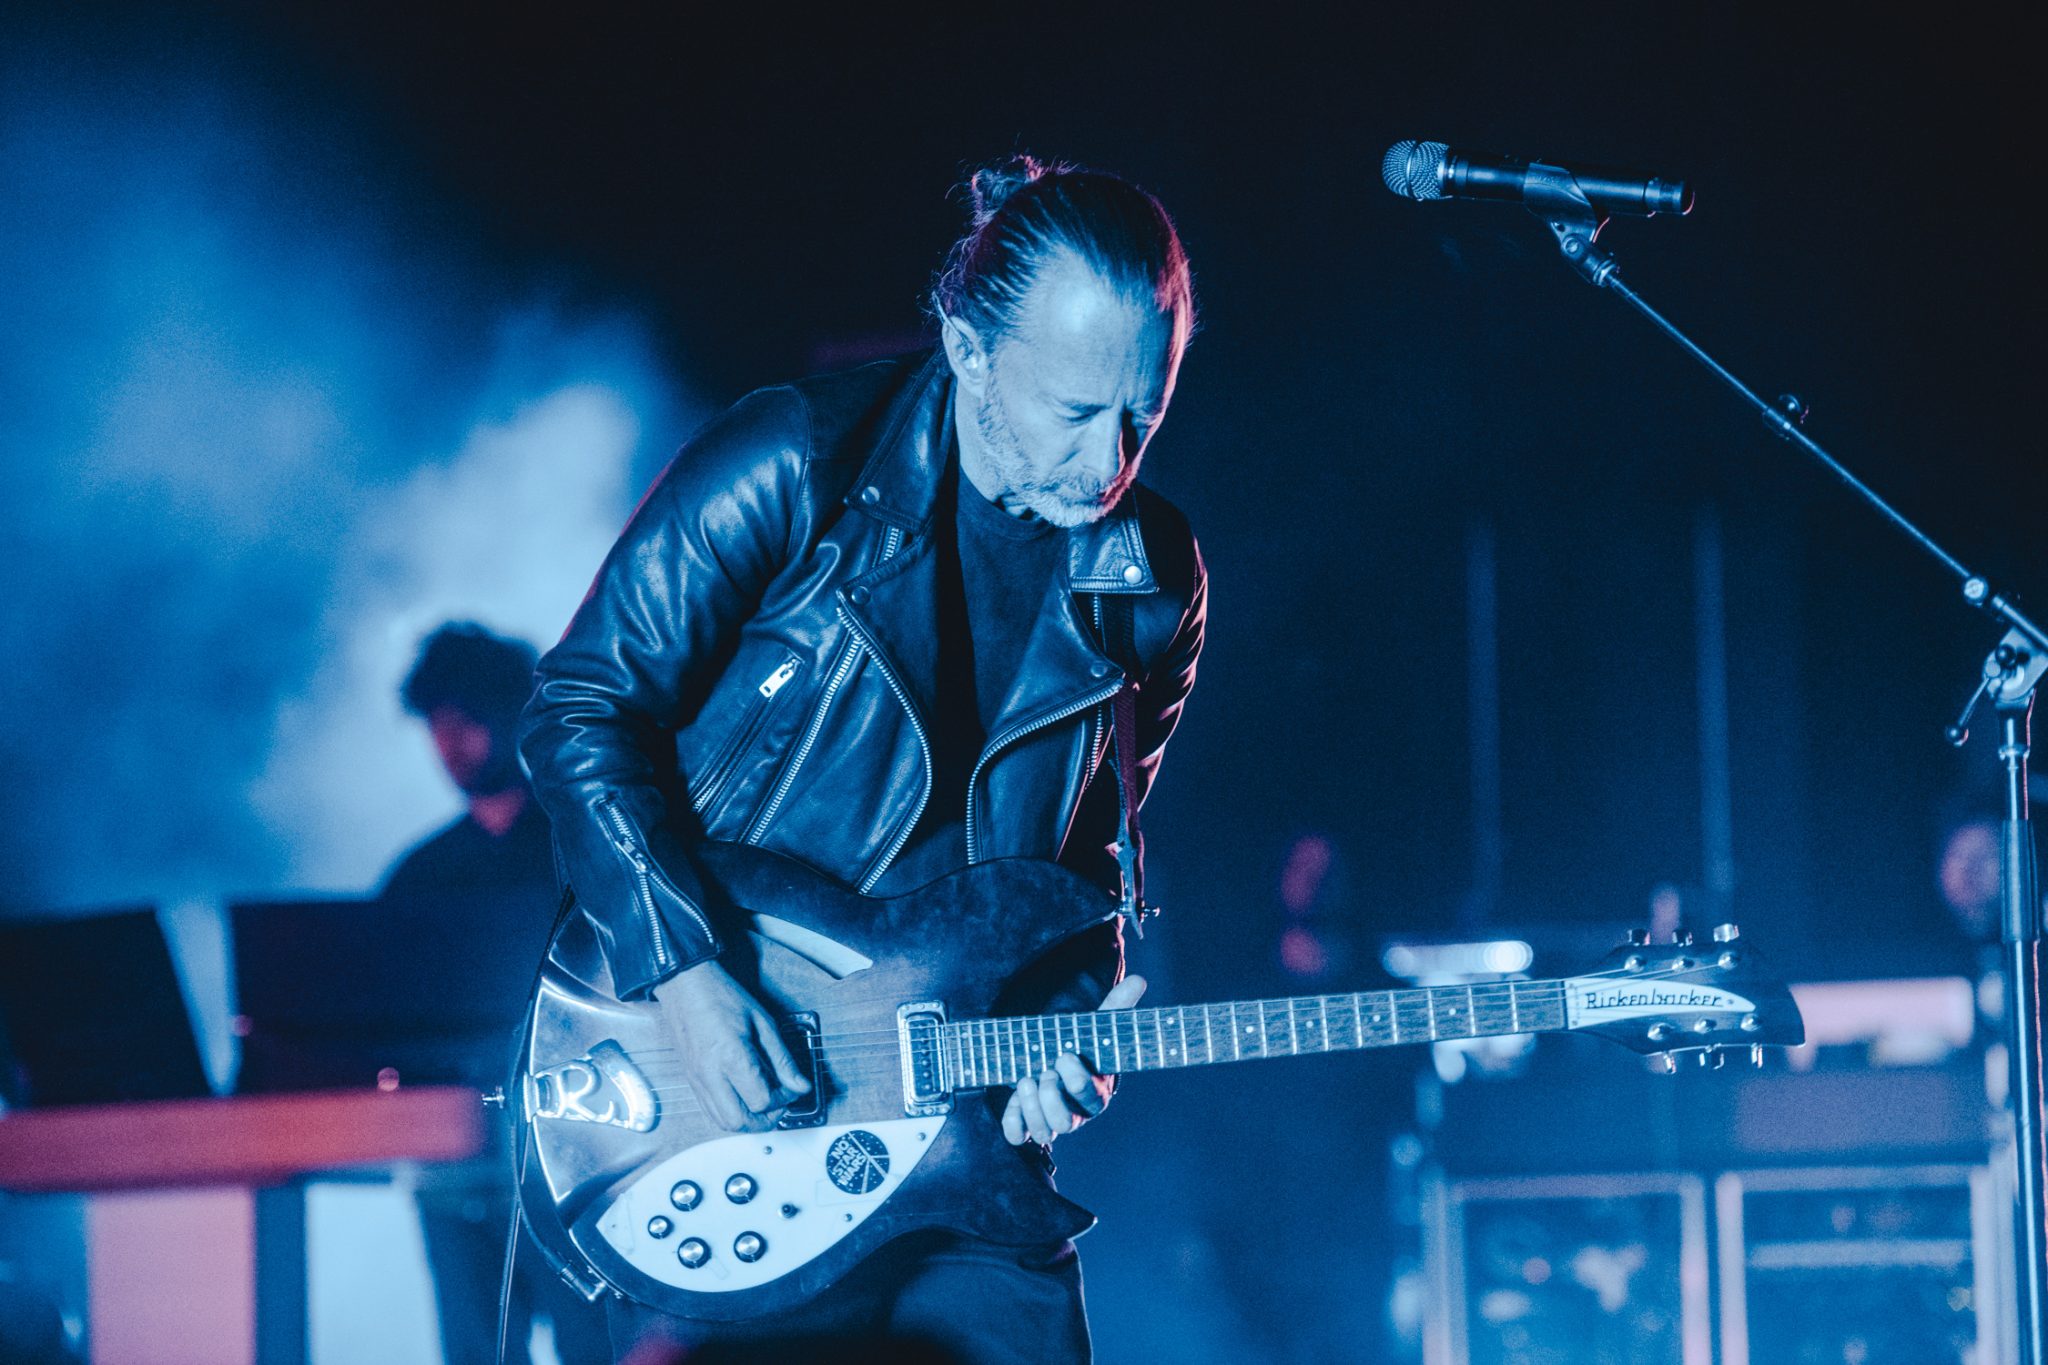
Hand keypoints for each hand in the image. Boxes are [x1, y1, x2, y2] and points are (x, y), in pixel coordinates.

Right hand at [651, 959, 810, 1131]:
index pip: (761, 1100)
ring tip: (762, 1103)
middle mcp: (710, 1074)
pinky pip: (710, 1111)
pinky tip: (742, 1098)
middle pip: (740, 1121)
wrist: (685, 985)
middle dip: (766, 1119)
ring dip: (747, 1121)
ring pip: (723, 1122)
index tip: (791, 1087)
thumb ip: (782, 1058)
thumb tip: (800, 1085)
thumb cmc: (721, 996)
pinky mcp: (691, 1080)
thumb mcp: (762, 1022)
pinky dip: (730, 1113)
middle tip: (779, 1103)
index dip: (783, 1099)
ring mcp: (697, 1080)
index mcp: (731, 1056)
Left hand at [1001, 975, 1145, 1147]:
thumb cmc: (1079, 1047)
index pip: (1092, 1098)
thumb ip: (1115, 1007)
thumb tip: (1139, 980)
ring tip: (1026, 1079)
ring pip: (1044, 1132)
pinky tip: (1013, 1099)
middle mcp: (1075, 1113)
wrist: (1052, 1061)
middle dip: (1051, 1098)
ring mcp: (1050, 1122)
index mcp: (1095, 1092)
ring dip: (1031, 1107)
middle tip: (1045, 1073)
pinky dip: (1013, 1123)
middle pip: (1066, 1123)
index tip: (1065, 1055)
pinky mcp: (1027, 1125)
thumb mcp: (1095, 1028)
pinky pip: (1019, 1136)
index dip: (1077, 1080)